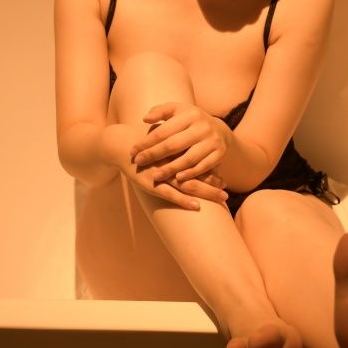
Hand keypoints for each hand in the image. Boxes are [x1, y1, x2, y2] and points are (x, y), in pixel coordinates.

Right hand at [101, 123, 228, 210]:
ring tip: (221, 198)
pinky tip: (196, 206)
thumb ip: (174, 146)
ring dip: (206, 192)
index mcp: (177, 151)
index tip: (223, 179)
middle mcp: (173, 162)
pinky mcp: (152, 183)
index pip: (199, 162)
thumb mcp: (161, 141)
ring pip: (189, 185)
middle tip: (225, 193)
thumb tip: (189, 149)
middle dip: (213, 185)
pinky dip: (183, 201)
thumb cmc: (143, 142)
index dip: (211, 171)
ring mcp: (163, 173)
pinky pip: (170, 194)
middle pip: (198, 174)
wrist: (122, 144)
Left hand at [128, 102, 231, 185]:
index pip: (164, 131)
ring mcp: (213, 141)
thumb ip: (160, 111)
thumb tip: (145, 119)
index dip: (147, 142)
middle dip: (154, 155)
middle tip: (139, 163)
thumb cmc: (190, 121)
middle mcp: (203, 127)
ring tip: (156, 176)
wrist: (220, 130)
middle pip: (174, 145)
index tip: (133, 151)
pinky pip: (203, 166)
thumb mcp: (177, 110)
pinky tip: (177, 178)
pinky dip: (190, 173)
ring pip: (188, 158)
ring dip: (170, 169)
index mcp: (190, 114)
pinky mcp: (220, 153)